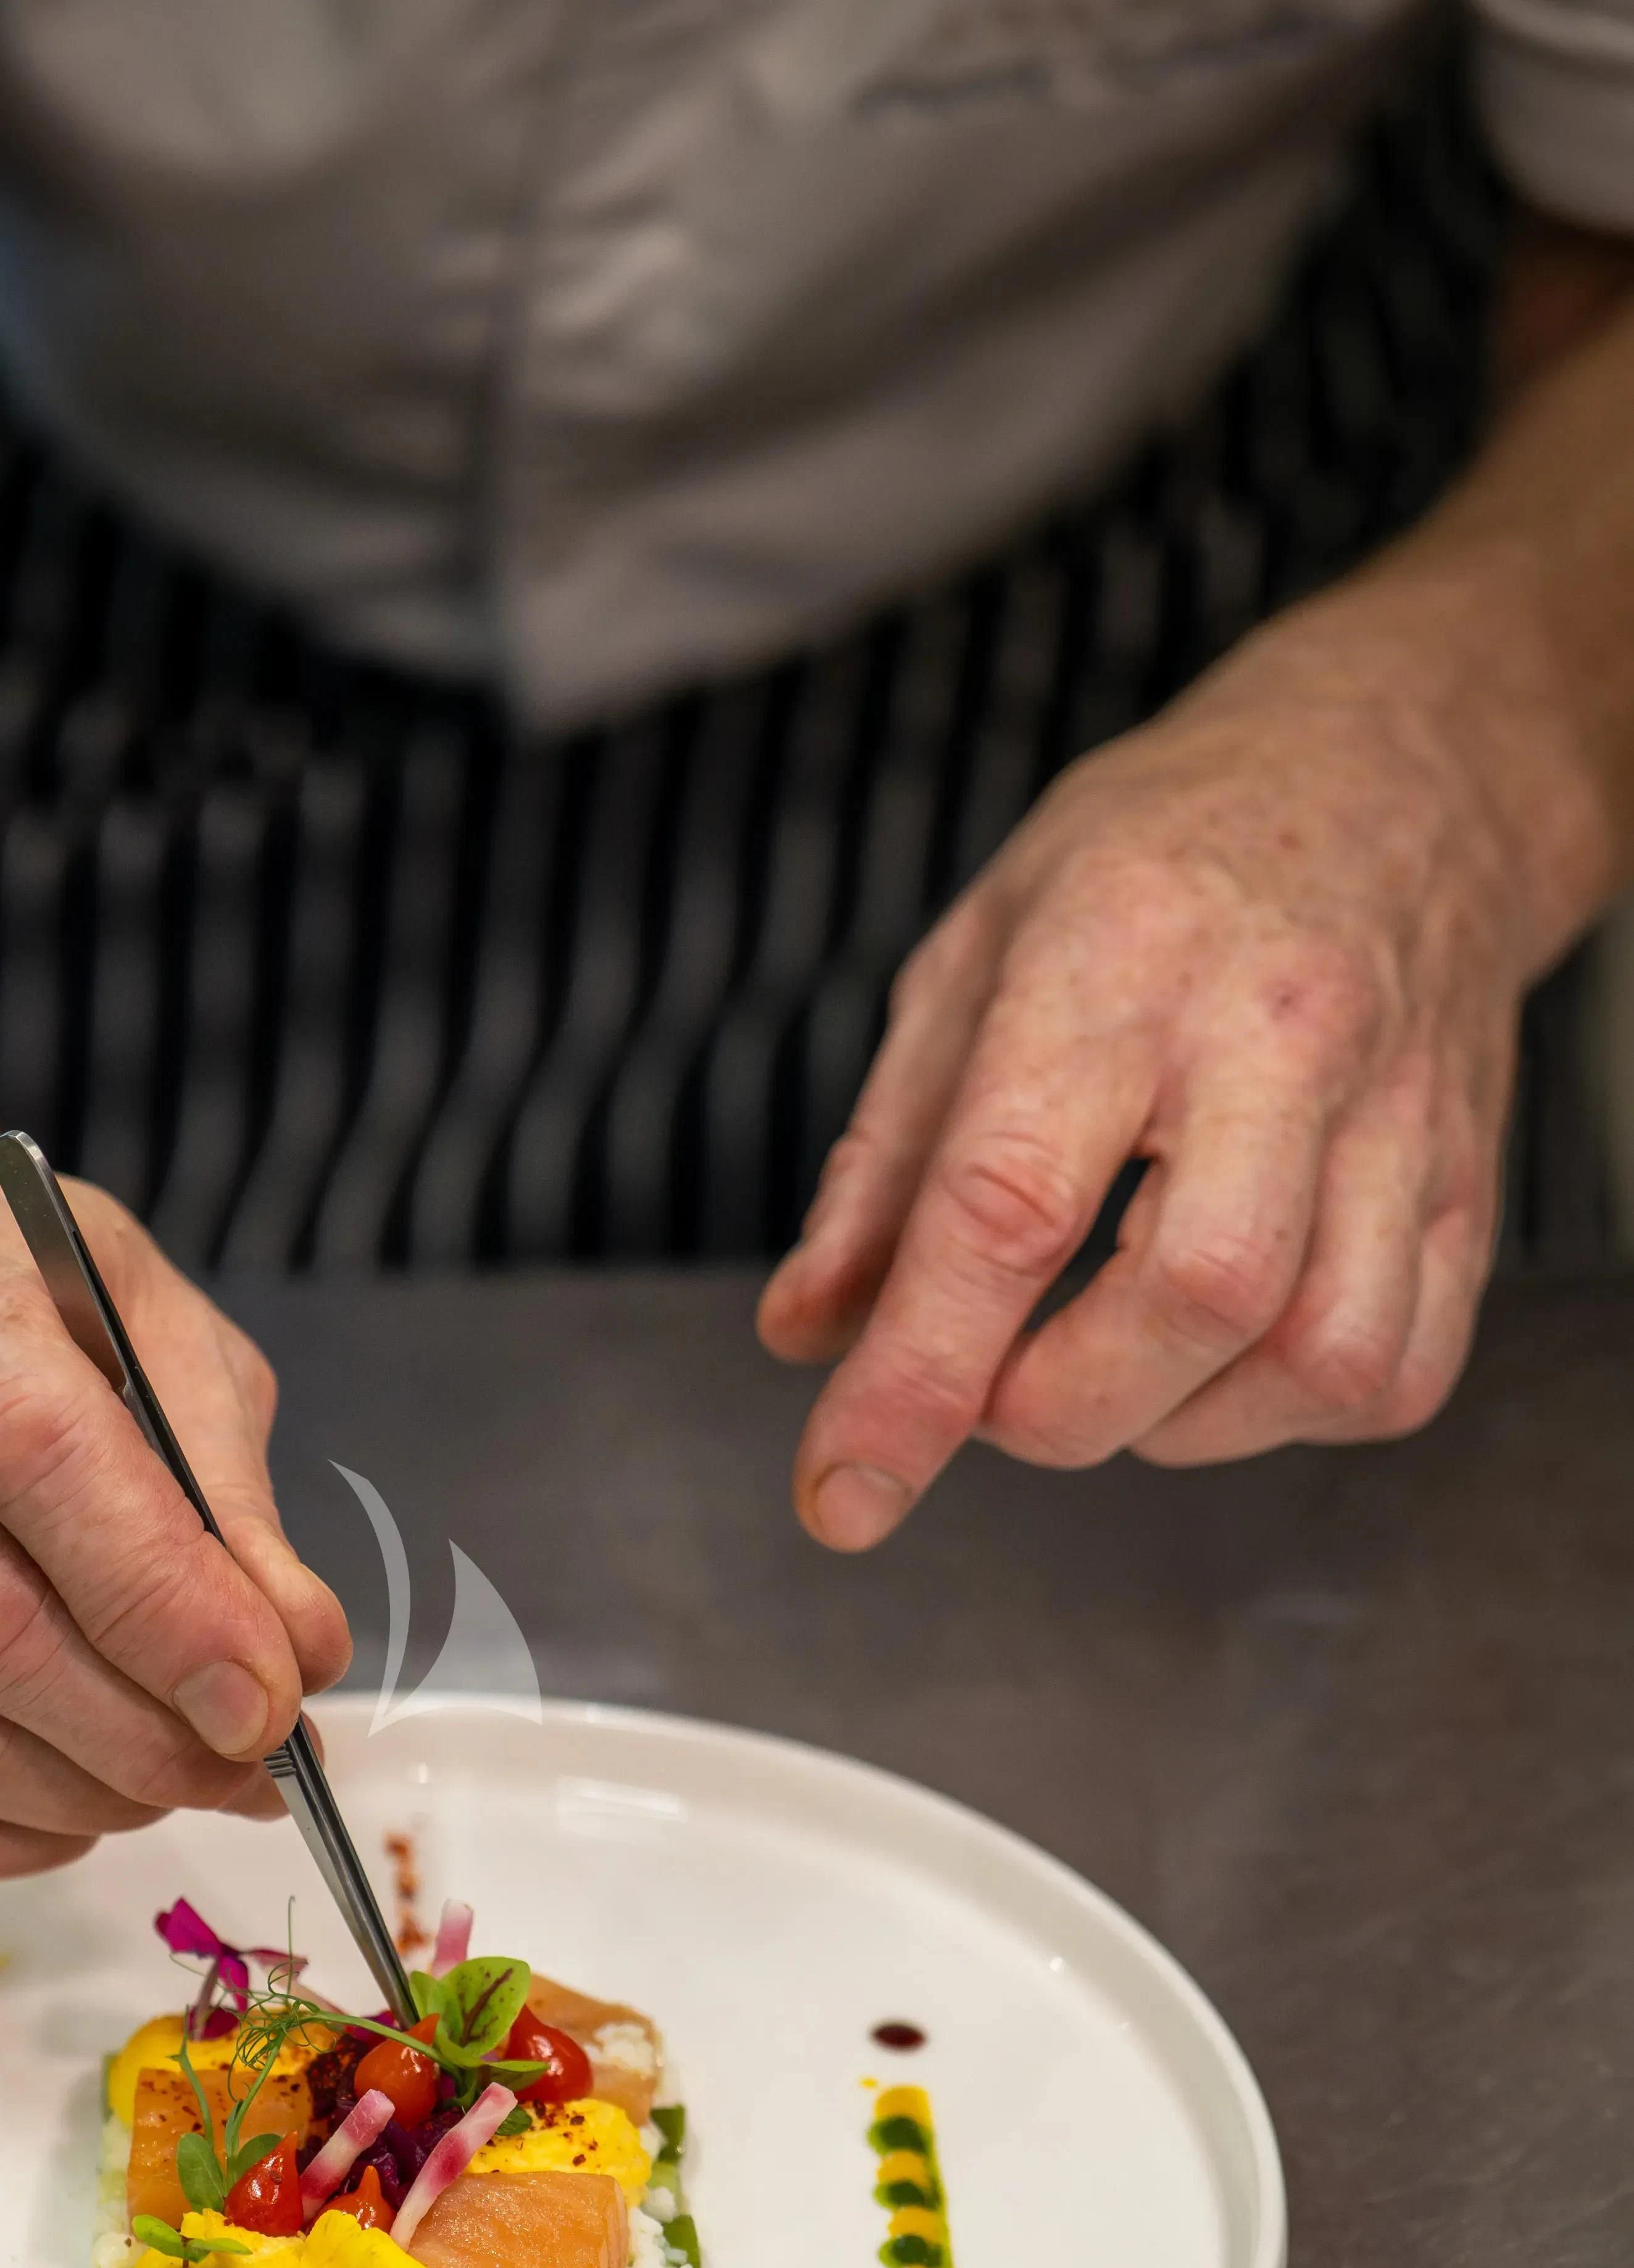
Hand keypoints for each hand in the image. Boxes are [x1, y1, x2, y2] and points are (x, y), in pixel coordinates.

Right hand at [0, 1157, 349, 1883]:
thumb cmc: (51, 1326)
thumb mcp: (171, 1346)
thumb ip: (232, 1495)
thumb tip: (296, 1655)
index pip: (32, 1452)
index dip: (159, 1600)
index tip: (265, 1701)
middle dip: (134, 1727)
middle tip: (246, 1766)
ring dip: (74, 1793)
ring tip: (177, 1784)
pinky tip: (78, 1813)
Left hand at [757, 584, 1604, 1546]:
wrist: (1395, 771)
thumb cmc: (1158, 863)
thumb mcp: (972, 959)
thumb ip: (881, 1166)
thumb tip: (806, 1336)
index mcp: (1117, 967)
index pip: (1007, 1207)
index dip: (917, 1377)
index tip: (844, 1489)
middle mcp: (1277, 1039)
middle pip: (1193, 1299)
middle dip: (1059, 1407)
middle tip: (995, 1381)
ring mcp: (1399, 1115)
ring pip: (1318, 1356)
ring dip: (1178, 1421)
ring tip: (1108, 1362)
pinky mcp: (1469, 1182)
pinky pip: (1395, 1372)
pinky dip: (1288, 1412)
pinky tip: (1222, 1358)